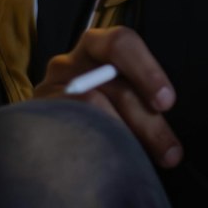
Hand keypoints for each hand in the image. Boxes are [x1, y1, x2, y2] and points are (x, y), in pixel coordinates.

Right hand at [33, 26, 183, 168]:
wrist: (47, 133)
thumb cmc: (98, 111)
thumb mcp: (119, 95)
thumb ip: (140, 104)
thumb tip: (172, 140)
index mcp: (97, 48)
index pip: (121, 43)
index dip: (147, 70)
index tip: (166, 102)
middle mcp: (70, 63)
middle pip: (115, 87)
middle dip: (148, 123)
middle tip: (170, 154)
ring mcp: (49, 91)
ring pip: (93, 111)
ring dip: (125, 140)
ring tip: (139, 164)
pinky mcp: (35, 116)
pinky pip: (70, 130)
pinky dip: (93, 148)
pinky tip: (104, 163)